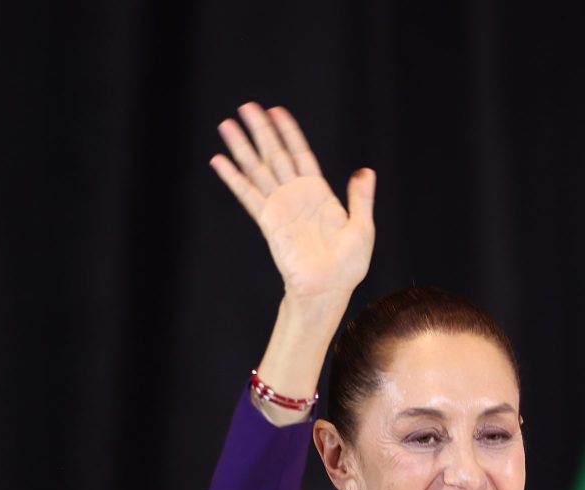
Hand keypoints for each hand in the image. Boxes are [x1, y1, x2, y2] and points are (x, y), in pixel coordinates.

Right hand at [211, 103, 375, 309]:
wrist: (328, 289)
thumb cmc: (348, 265)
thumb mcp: (362, 226)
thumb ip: (360, 198)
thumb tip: (365, 171)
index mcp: (318, 194)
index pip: (300, 154)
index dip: (288, 133)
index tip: (276, 111)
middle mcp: (295, 196)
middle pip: (275, 155)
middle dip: (261, 131)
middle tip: (246, 107)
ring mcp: (279, 207)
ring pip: (257, 169)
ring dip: (242, 147)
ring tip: (226, 125)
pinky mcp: (268, 221)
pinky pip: (248, 194)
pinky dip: (233, 178)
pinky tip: (219, 161)